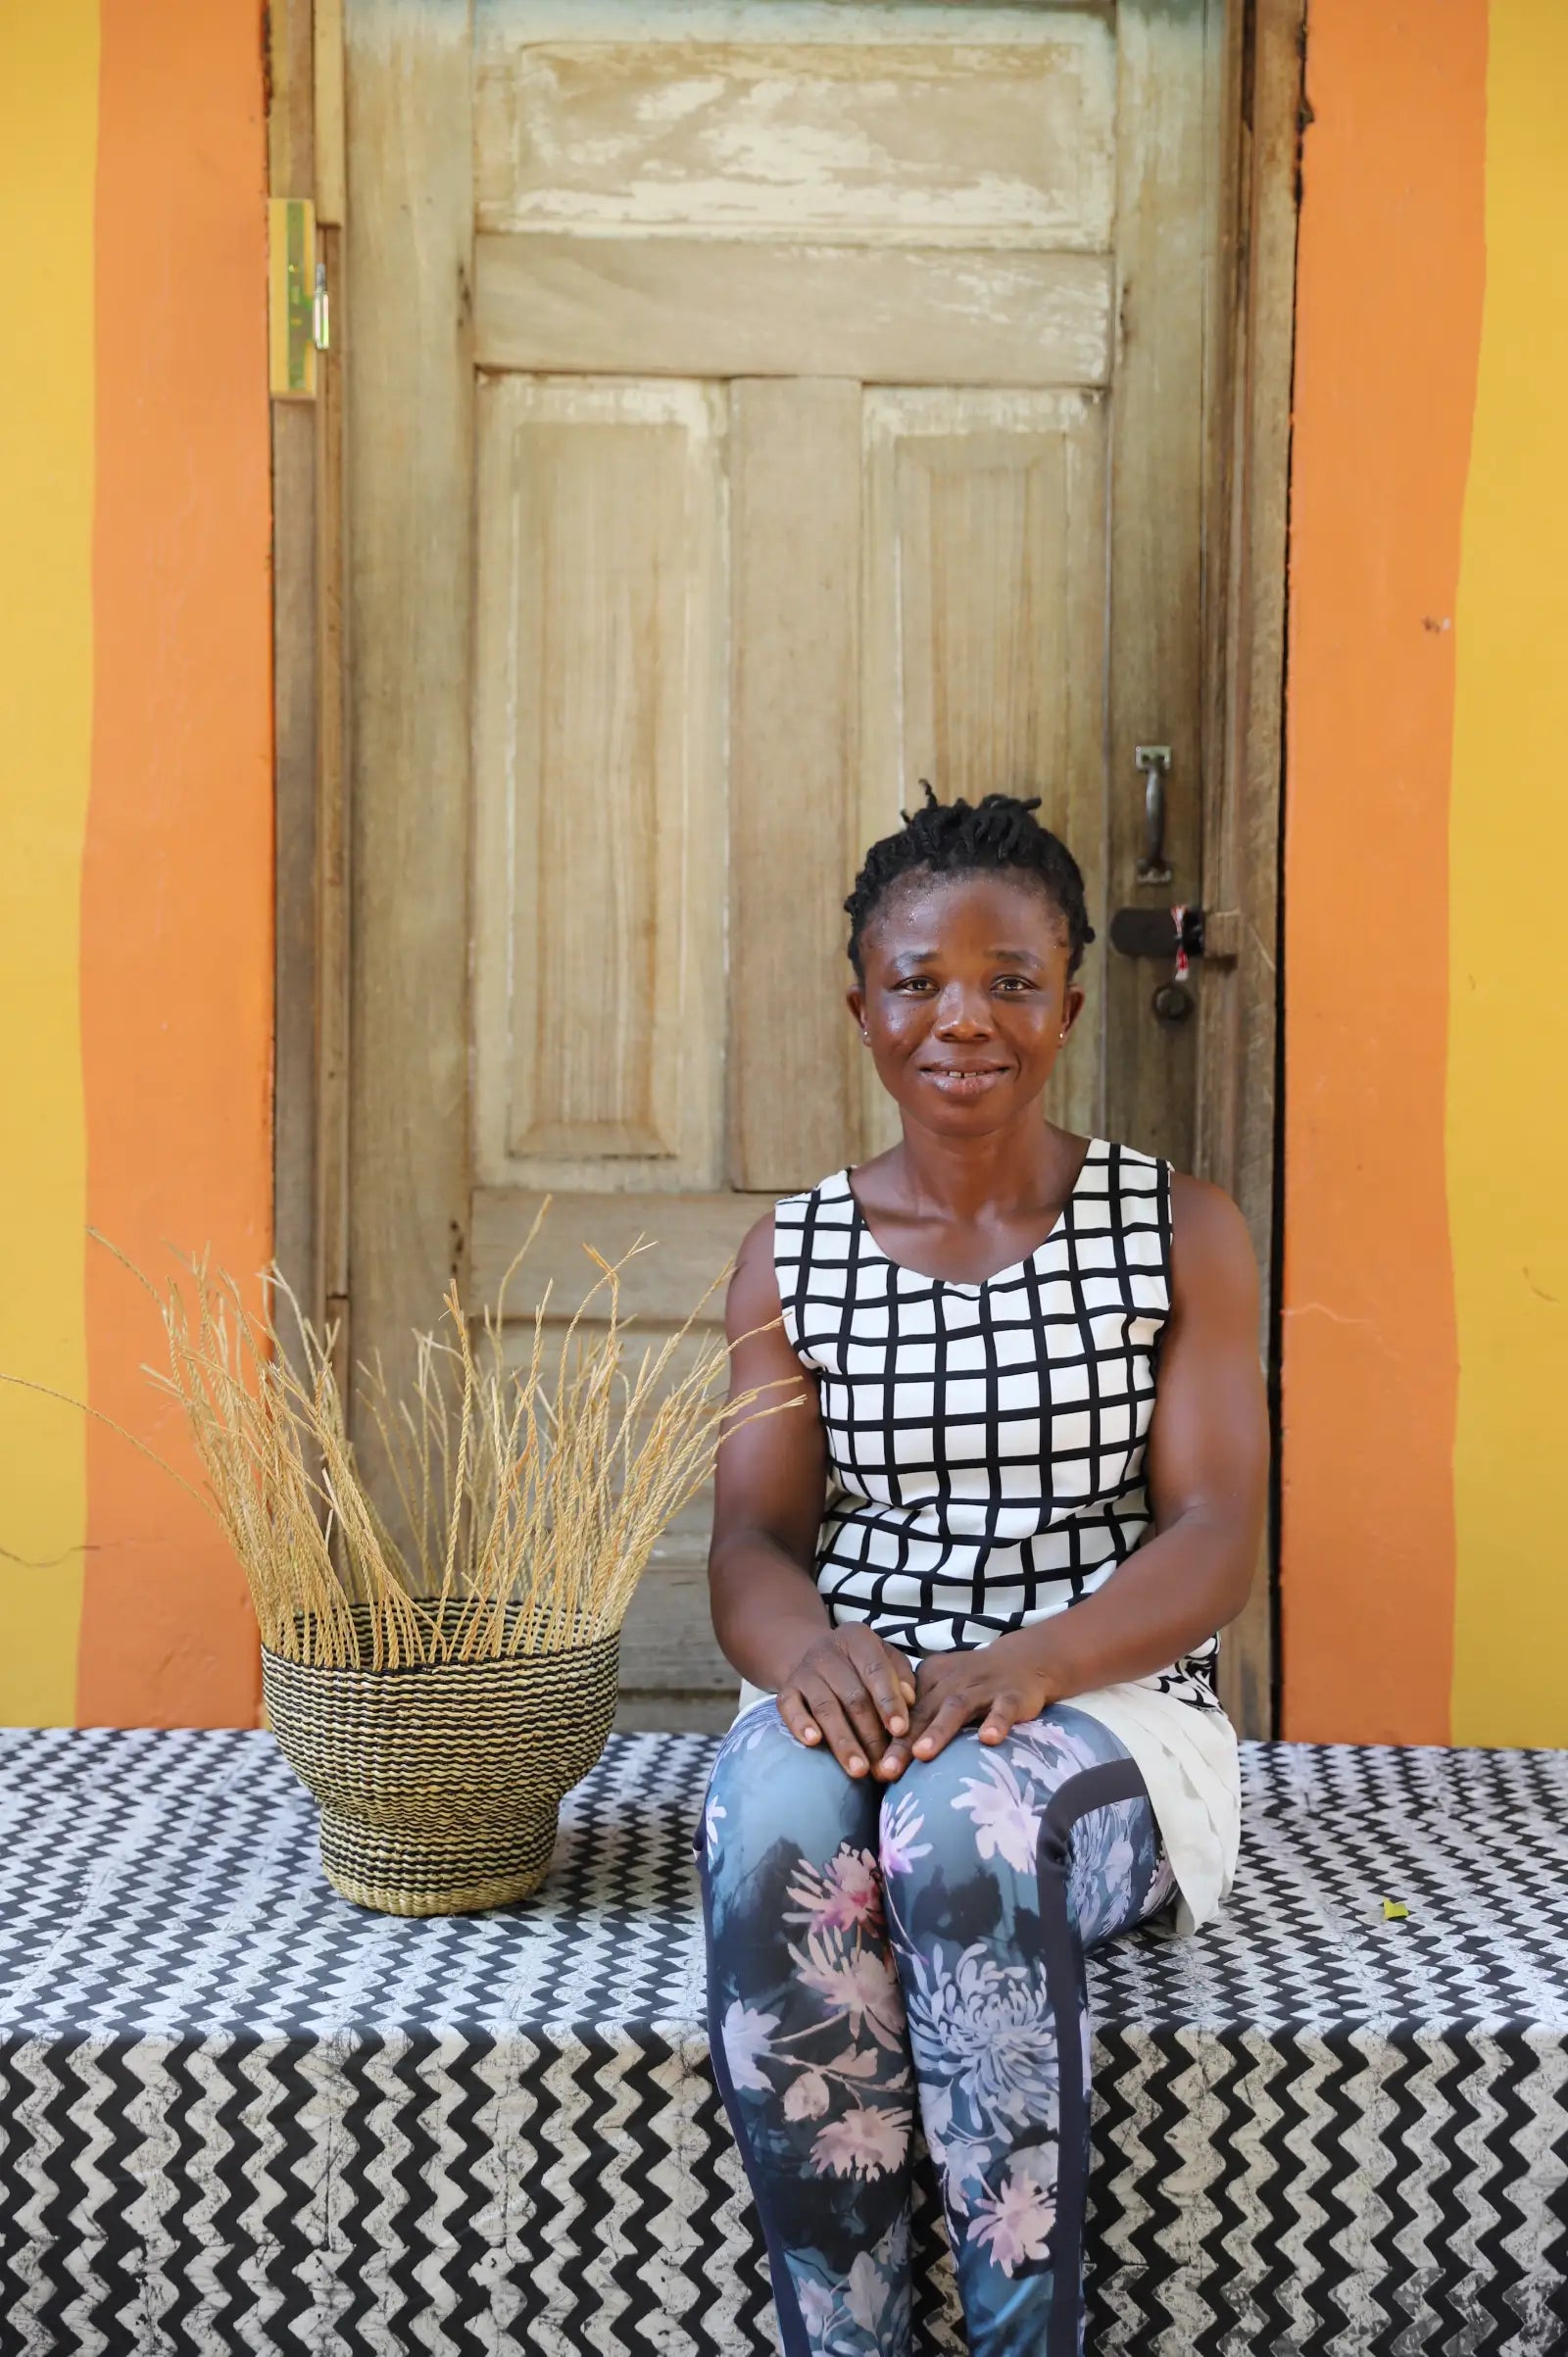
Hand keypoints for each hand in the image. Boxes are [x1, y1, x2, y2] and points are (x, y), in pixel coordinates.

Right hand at [777, 1627, 917, 1779]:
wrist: (819, 1656)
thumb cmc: (864, 1665)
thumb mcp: (887, 1660)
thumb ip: (902, 1678)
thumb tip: (909, 1701)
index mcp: (857, 1638)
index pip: (875, 1670)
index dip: (889, 1701)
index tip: (901, 1731)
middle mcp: (827, 1650)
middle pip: (852, 1696)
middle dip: (870, 1734)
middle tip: (884, 1765)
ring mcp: (804, 1670)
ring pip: (825, 1707)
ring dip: (843, 1742)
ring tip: (859, 1770)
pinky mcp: (786, 1689)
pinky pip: (789, 1708)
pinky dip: (801, 1724)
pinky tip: (814, 1743)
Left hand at [875, 1634, 1059, 1775]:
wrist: (1022, 1662)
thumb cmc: (973, 1685)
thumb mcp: (944, 1691)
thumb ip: (921, 1716)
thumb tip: (888, 1757)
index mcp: (931, 1678)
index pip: (905, 1711)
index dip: (888, 1738)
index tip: (874, 1768)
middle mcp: (953, 1681)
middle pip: (924, 1712)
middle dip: (904, 1742)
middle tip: (887, 1770)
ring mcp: (983, 1687)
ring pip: (957, 1708)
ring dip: (939, 1731)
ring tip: (922, 1755)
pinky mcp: (1012, 1696)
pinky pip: (1004, 1708)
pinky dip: (996, 1722)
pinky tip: (989, 1739)